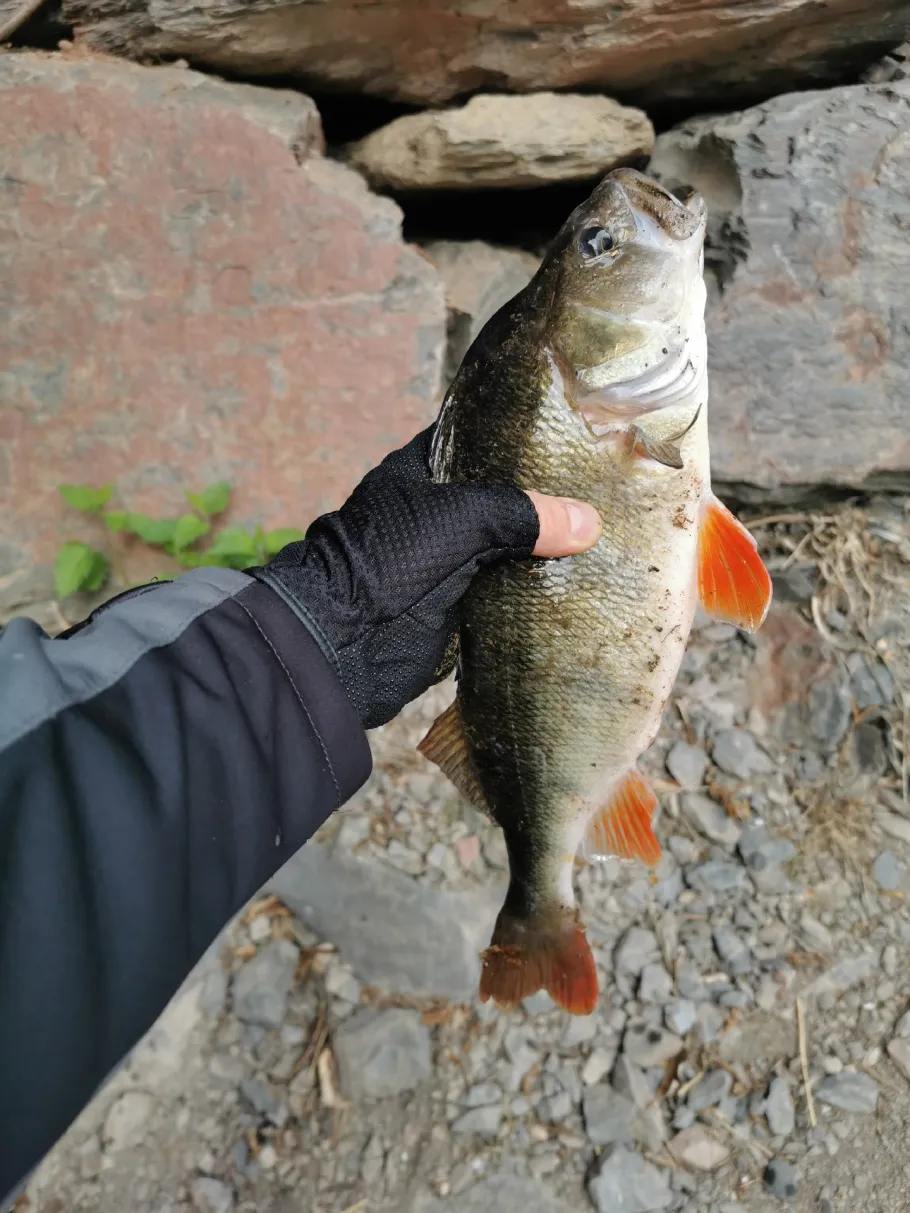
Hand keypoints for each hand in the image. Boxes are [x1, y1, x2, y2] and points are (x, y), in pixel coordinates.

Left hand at [253, 427, 600, 727]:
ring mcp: (444, 559)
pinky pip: (503, 591)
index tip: (575, 436)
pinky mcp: (455, 606)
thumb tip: (590, 523)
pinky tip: (578, 583)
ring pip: (505, 546)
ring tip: (605, 535)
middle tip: (605, 489)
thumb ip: (523, 513)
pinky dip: (534, 589)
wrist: (341, 640)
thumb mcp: (459, 518)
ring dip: (543, 548)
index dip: (522, 438)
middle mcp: (433, 512)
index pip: (478, 441)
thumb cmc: (389, 559)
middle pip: (500, 497)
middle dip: (544, 498)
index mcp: (420, 472)